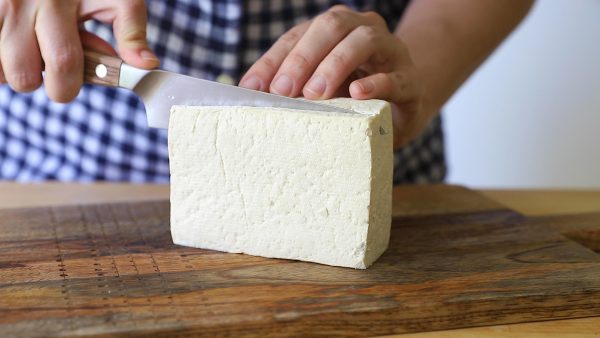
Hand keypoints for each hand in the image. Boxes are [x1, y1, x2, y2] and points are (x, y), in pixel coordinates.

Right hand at [0, 0, 158, 102]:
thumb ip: (130, 31)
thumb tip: (146, 64)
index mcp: (60, 2)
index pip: (65, 62)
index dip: (69, 86)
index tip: (70, 84)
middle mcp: (22, 3)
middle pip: (25, 77)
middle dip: (42, 82)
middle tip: (52, 64)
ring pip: (1, 73)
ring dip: (17, 70)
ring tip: (31, 48)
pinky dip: (1, 62)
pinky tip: (14, 47)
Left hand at [239, 5, 429, 147]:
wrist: (405, 105)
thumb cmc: (353, 95)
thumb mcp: (320, 88)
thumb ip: (293, 86)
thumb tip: (251, 94)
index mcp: (335, 30)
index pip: (299, 35)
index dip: (274, 60)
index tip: (254, 88)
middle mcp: (363, 30)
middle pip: (332, 25)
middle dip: (303, 57)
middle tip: (284, 90)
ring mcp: (391, 52)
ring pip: (364, 40)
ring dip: (335, 65)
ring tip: (314, 94)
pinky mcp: (410, 80)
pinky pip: (395, 76)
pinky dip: (375, 83)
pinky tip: (357, 93)